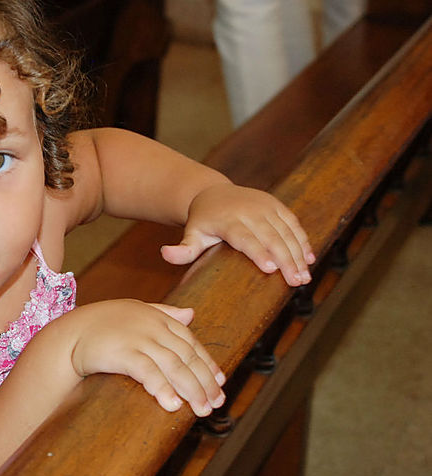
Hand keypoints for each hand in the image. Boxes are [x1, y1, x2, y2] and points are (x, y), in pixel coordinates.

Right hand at [69, 300, 225, 416]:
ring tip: (200, 410)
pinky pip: (149, 372)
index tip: (220, 383)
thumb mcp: (136, 311)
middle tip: (214, 404)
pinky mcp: (124, 353)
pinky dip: (163, 388)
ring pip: (175, 366)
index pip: (192, 342)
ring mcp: (139, 339)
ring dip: (191, 390)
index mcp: (159, 318)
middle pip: (188, 357)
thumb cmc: (102, 325)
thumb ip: (165, 312)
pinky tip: (172, 405)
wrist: (71, 333)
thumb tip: (191, 314)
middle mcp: (153, 327)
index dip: (208, 364)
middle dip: (204, 382)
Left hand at [160, 183, 314, 285]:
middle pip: (271, 237)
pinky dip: (302, 240)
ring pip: (286, 231)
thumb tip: (165, 254)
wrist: (212, 193)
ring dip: (298, 253)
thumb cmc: (202, 222)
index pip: (245, 238)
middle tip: (297, 282)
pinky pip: (292, 223)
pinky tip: (309, 258)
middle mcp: (249, 211)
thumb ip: (183, 249)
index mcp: (229, 220)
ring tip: (305, 276)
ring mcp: (265, 206)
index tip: (271, 269)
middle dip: (286, 259)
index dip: (258, 252)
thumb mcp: (192, 234)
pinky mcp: (276, 205)